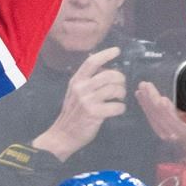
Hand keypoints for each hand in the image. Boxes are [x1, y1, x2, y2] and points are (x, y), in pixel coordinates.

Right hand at [32, 45, 125, 159]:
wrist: (63, 135)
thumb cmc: (72, 114)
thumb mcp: (74, 92)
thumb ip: (86, 81)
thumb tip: (105, 69)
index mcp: (76, 81)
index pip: (91, 62)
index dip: (105, 54)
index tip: (117, 51)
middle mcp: (81, 88)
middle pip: (109, 75)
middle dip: (120, 79)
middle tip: (120, 86)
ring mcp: (87, 101)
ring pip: (115, 89)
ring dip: (122, 94)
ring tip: (119, 99)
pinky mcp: (95, 113)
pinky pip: (117, 106)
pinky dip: (121, 108)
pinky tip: (117, 110)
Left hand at [135, 81, 185, 159]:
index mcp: (183, 131)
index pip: (174, 119)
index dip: (167, 110)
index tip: (162, 99)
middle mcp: (171, 133)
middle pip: (159, 115)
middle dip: (151, 99)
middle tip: (145, 85)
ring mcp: (163, 133)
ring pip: (152, 115)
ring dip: (145, 100)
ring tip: (141, 88)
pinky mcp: (157, 130)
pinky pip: (150, 117)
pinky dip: (144, 105)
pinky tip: (140, 96)